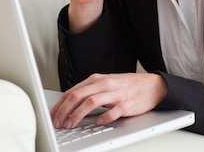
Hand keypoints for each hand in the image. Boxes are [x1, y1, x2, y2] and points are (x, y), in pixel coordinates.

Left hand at [50, 73, 168, 128]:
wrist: (151, 85)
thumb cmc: (126, 86)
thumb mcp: (104, 84)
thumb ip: (89, 91)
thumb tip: (69, 103)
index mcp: (96, 79)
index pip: (72, 91)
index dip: (60, 104)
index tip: (52, 115)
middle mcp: (104, 84)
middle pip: (78, 96)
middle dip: (64, 110)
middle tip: (57, 122)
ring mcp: (115, 94)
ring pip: (91, 102)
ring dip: (78, 114)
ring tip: (70, 124)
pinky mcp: (127, 103)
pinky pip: (113, 111)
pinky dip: (104, 117)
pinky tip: (98, 123)